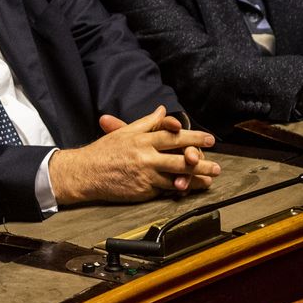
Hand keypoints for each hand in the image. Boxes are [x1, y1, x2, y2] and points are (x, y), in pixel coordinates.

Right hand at [48, 105, 218, 204]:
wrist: (86, 173)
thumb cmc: (104, 151)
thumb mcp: (125, 131)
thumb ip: (147, 122)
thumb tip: (162, 110)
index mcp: (142, 140)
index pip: (173, 136)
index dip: (193, 137)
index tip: (209, 139)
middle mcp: (146, 157)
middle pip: (180, 159)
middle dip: (201, 161)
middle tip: (217, 165)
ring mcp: (145, 176)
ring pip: (176, 178)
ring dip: (195, 179)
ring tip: (209, 180)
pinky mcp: (143, 191)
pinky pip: (164, 190)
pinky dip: (178, 190)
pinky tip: (189, 189)